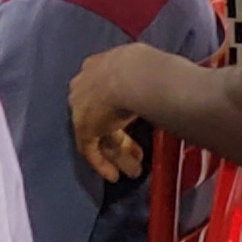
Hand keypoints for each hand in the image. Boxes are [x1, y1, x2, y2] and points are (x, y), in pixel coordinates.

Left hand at [70, 45, 149, 181]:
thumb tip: (160, 82)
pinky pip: (90, 150)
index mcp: (95, 66)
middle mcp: (83, 86)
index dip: (118, 112)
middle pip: (101, 116)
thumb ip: (140, 77)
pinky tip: (114, 175)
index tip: (132, 123)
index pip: (103, 93)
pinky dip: (102, 164)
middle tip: (137, 152)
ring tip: (133, 170)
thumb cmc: (145, 68)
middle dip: (119, 137)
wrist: (135, 75)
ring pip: (100, 135)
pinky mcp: (83, 127)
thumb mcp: (141, 65)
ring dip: (118, 155)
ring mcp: (81, 107)